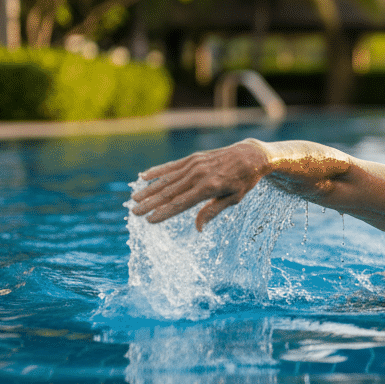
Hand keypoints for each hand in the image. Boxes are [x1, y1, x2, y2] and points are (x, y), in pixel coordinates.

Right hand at [130, 139, 269, 230]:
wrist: (250, 155)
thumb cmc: (244, 181)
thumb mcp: (234, 199)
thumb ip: (213, 211)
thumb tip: (198, 228)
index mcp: (209, 188)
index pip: (181, 204)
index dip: (164, 213)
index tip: (149, 220)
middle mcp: (199, 175)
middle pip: (170, 192)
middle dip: (150, 203)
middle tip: (135, 212)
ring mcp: (195, 164)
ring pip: (167, 179)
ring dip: (149, 189)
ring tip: (134, 198)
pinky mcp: (194, 158)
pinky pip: (172, 165)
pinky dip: (157, 170)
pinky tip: (143, 176)